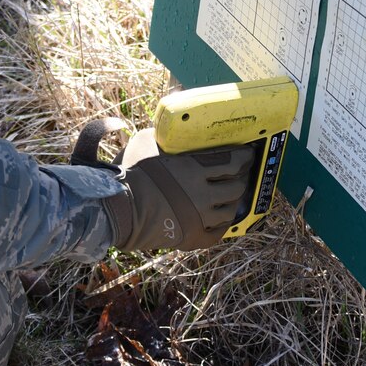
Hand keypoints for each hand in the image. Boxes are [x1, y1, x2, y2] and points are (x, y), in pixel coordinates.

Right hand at [101, 127, 248, 251]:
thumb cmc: (130, 173)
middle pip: (236, 186)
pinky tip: (221, 218)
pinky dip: (222, 224)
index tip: (248, 153)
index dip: (244, 157)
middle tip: (240, 173)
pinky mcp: (192, 237)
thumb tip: (172, 128)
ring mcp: (199, 218)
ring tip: (230, 195)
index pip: (233, 161)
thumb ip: (165, 136)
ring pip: (230, 210)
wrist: (117, 210)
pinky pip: (217, 233)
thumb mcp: (146, 142)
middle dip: (241, 178)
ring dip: (233, 200)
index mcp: (194, 168)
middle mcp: (202, 194)